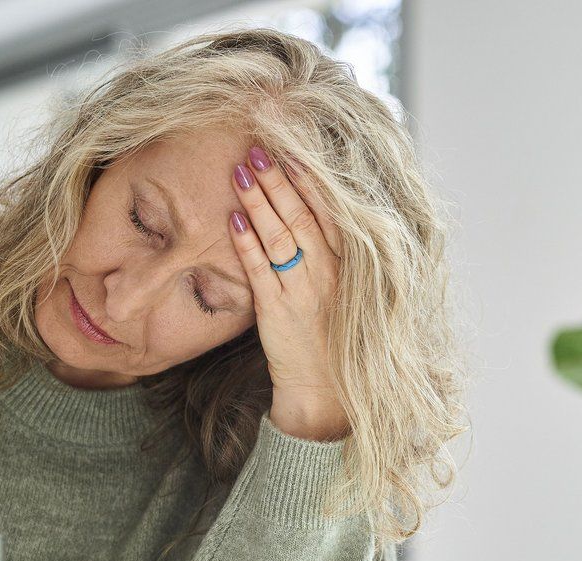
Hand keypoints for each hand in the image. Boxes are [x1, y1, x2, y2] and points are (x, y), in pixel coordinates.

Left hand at [228, 145, 349, 441]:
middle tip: (259, 148)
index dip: (310, 178)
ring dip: (260, 201)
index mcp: (349, 266)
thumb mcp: (347, 292)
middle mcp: (329, 274)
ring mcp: (303, 291)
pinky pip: (259, 271)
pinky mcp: (278, 312)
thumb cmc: (336, 338)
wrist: (328, 392)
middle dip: (279, 180)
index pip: (329, 211)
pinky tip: (232, 218)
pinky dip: (246, 243)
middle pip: (302, 216)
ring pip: (280, 236)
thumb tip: (316, 214)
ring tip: (241, 171)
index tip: (293, 148)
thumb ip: (334, 255)